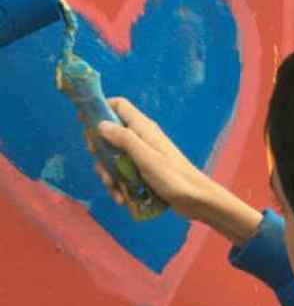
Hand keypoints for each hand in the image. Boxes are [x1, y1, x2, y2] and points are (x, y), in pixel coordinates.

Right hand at [89, 97, 261, 242]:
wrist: (197, 201)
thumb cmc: (174, 177)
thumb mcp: (146, 157)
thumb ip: (124, 139)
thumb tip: (100, 124)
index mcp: (143, 128)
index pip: (118, 105)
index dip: (100, 109)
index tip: (85, 124)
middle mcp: (141, 138)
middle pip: (108, 134)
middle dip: (99, 151)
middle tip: (102, 166)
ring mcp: (142, 155)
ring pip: (113, 157)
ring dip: (108, 174)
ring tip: (115, 189)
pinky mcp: (143, 172)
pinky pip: (123, 173)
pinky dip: (119, 185)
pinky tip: (122, 198)